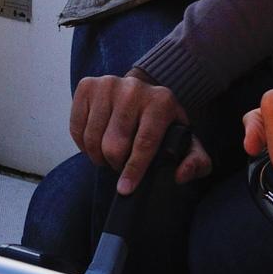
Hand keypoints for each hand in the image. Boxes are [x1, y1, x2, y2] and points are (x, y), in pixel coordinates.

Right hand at [69, 74, 212, 193]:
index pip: (144, 143)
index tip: (125, 190)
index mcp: (162, 101)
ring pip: (92, 138)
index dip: (133, 171)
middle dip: (115, 164)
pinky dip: (83, 144)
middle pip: (114, 144)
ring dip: (98, 155)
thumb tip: (180, 175)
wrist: (142, 93)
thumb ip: (195, 162)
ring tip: (108, 155)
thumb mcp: (186, 142)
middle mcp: (134, 88)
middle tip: (121, 164)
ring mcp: (108, 84)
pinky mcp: (88, 85)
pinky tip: (95, 142)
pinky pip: (77, 127)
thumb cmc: (163, 124)